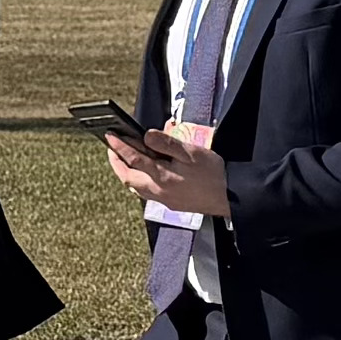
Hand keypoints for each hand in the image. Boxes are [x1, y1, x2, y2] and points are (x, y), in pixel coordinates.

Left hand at [105, 129, 227, 217]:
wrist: (230, 197)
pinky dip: (138, 181)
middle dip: (116, 162)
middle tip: (112, 148)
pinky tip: (143, 174)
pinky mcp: (170, 204)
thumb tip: (146, 136)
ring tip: (123, 159)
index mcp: (162, 176)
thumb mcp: (191, 152)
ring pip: (135, 187)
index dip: (119, 146)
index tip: (110, 136)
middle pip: (128, 177)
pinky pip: (145, 193)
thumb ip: (167, 144)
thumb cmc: (213, 173)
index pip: (133, 159)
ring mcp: (163, 199)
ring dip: (126, 173)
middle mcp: (158, 190)